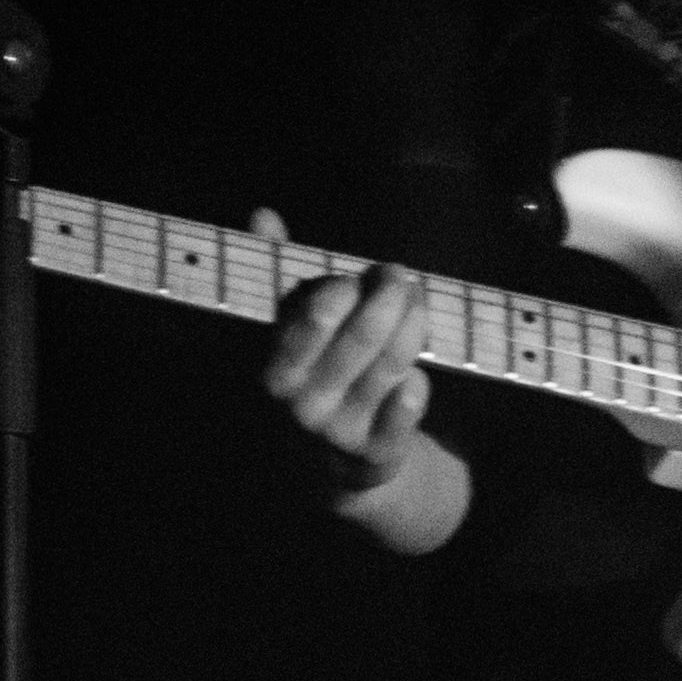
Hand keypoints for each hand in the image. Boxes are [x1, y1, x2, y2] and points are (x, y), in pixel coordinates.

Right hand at [259, 207, 433, 486]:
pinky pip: (408, 406)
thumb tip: (263, 214)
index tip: (357, 277)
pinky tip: (417, 371)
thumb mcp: (289, 331)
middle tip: (399, 275)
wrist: (329, 466)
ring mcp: (341, 430)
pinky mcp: (377, 451)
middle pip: (362, 338)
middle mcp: (304, 403)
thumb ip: (276, 271)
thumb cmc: (313, 376)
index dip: (342, 291)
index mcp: (277, 369)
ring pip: (392, 365)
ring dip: (413, 324)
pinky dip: (418, 383)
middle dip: (390, 297)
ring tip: (418, 300)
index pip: (312, 320)